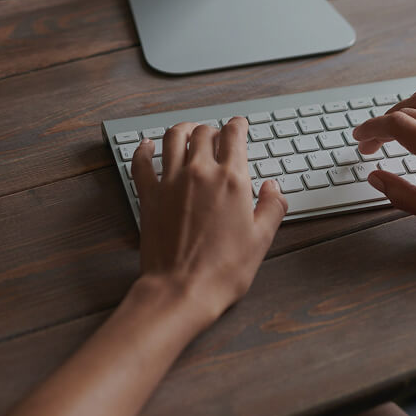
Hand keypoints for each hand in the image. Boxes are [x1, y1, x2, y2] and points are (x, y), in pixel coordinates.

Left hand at [132, 118, 287, 322]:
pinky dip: (144, 150)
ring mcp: (171, 182)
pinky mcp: (149, 196)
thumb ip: (271, 207)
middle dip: (212, 129)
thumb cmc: (223, 270)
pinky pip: (141, 163)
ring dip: (183, 129)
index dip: (238, 126)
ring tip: (188, 130)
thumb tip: (273, 187)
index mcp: (232, 180)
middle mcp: (201, 173)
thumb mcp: (261, 240)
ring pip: (174, 138)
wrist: (182, 290)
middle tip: (216, 135)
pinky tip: (147, 146)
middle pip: (204, 133)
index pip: (234, 136)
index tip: (239, 125)